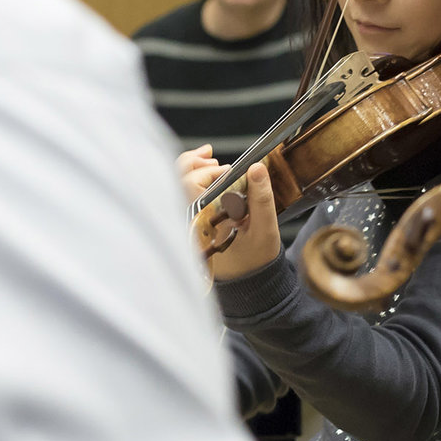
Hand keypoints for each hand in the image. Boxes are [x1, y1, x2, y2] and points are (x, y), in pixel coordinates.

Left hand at [176, 146, 282, 282]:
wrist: (249, 281)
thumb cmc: (255, 259)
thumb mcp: (265, 230)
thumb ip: (261, 199)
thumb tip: (256, 168)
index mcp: (202, 225)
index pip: (189, 187)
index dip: (206, 173)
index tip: (228, 171)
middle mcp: (188, 223)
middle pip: (175, 183)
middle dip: (193, 164)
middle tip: (212, 158)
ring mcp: (186, 224)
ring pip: (175, 188)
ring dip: (191, 170)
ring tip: (210, 162)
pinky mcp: (189, 224)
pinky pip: (181, 197)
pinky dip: (190, 182)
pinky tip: (205, 174)